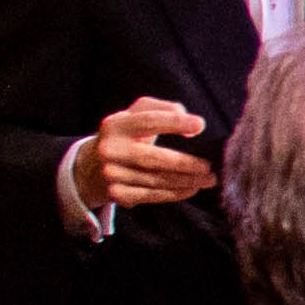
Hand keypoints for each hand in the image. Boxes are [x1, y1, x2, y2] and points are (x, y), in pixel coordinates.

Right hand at [74, 96, 212, 210]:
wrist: (95, 165)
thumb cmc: (128, 134)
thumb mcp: (138, 114)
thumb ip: (164, 109)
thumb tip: (190, 123)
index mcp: (115, 125)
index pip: (149, 121)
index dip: (175, 123)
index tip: (200, 125)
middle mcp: (110, 150)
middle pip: (153, 158)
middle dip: (185, 163)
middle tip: (209, 165)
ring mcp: (111, 174)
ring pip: (156, 180)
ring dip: (187, 181)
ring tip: (209, 179)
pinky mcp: (117, 194)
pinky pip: (152, 195)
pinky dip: (175, 193)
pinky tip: (192, 189)